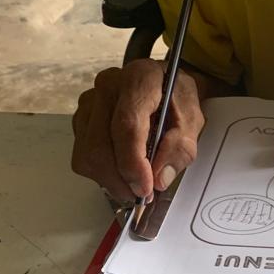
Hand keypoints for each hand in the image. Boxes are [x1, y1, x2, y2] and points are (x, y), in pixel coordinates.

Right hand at [71, 60, 203, 200]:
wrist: (161, 83)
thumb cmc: (175, 98)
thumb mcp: (192, 119)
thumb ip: (180, 147)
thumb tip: (160, 178)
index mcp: (139, 80)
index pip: (126, 126)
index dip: (133, 163)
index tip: (145, 187)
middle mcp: (107, 87)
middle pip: (99, 145)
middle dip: (120, 179)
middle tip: (142, 193)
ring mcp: (89, 102)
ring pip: (86, 155)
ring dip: (110, 179)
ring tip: (134, 183)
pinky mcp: (82, 118)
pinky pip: (82, 156)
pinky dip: (101, 172)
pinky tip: (122, 168)